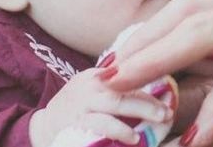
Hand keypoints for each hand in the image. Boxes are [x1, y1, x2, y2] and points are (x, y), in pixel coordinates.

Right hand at [29, 67, 177, 146]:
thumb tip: (158, 88)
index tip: (171, 91)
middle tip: (169, 110)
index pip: (128, 73)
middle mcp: (89, 86)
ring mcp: (81, 105)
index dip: (151, 81)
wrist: (42, 128)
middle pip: (124, 87)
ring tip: (160, 121)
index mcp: (97, 76)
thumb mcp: (94, 92)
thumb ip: (119, 89)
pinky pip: (100, 125)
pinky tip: (133, 138)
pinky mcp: (75, 124)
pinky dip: (118, 130)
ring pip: (114, 104)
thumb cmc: (75, 110)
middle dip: (150, 99)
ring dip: (140, 111)